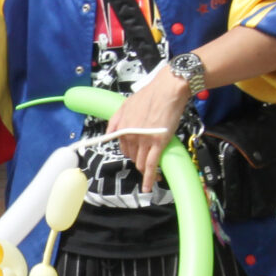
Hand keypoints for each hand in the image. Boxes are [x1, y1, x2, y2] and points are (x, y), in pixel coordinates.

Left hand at [109, 69, 194, 192]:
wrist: (167, 89)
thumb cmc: (150, 94)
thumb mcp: (126, 104)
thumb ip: (116, 120)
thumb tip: (108, 134)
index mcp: (122, 127)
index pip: (123, 148)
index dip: (131, 153)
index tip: (136, 156)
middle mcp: (130, 135)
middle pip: (132, 156)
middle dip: (139, 161)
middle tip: (147, 162)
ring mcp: (144, 141)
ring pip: (141, 163)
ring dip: (145, 171)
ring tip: (150, 176)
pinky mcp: (157, 144)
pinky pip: (151, 165)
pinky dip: (149, 178)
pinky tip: (149, 186)